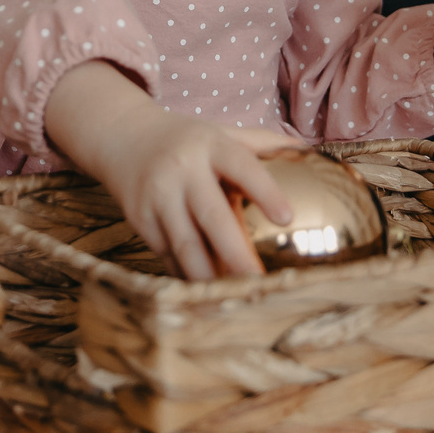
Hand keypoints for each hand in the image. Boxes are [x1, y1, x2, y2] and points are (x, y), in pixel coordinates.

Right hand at [43, 62, 300, 279]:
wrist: (120, 135)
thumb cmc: (186, 139)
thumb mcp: (222, 131)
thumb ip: (264, 142)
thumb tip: (313, 151)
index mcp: (210, 145)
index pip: (241, 166)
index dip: (264, 191)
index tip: (286, 217)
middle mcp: (182, 170)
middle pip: (211, 216)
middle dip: (235, 253)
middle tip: (260, 282)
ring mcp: (157, 196)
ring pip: (184, 245)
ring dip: (208, 276)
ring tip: (232, 301)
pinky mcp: (139, 219)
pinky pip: (166, 255)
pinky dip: (187, 276)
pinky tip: (205, 295)